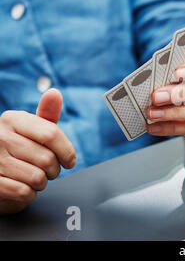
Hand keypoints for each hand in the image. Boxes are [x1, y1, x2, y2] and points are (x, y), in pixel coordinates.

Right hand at [0, 89, 75, 214]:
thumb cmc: (17, 150)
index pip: (51, 134)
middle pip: (47, 159)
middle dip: (53, 170)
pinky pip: (23, 192)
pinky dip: (29, 194)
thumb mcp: (32, 129)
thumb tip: (54, 93)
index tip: (70, 160)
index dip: (67, 151)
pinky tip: (21, 186)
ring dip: (41, 183)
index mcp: (12, 120)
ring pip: (37, 177)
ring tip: (32, 177)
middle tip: (45, 169)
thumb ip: (47, 114)